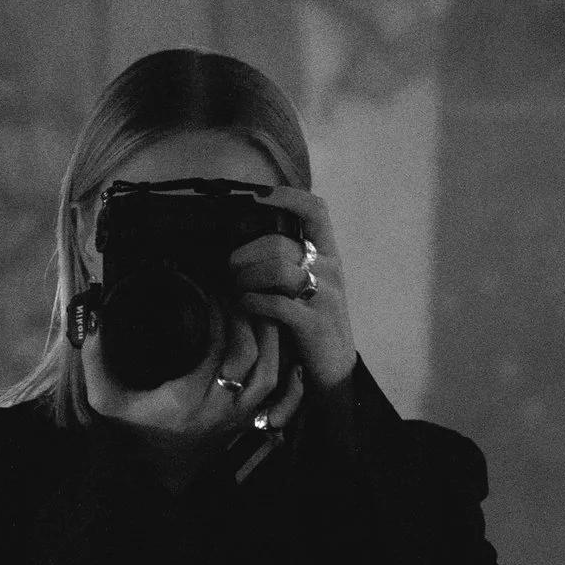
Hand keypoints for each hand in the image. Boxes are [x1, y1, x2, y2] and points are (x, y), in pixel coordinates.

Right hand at [81, 293, 292, 459]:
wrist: (157, 474)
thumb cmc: (133, 431)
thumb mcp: (105, 400)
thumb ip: (95, 361)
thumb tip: (94, 321)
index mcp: (187, 398)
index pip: (217, 347)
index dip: (218, 314)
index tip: (210, 291)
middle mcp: (219, 408)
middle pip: (251, 356)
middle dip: (246, 319)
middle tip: (236, 294)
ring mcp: (239, 417)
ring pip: (270, 372)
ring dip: (267, 338)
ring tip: (256, 309)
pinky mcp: (249, 420)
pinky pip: (277, 391)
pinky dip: (279, 363)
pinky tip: (272, 341)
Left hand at [230, 188, 356, 396]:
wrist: (335, 369)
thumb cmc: (313, 322)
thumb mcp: (309, 285)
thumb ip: (289, 260)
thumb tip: (249, 240)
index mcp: (328, 255)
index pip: (316, 211)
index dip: (288, 197)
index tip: (259, 195)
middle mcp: (329, 270)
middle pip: (280, 242)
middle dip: (246, 253)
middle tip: (229, 268)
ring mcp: (324, 296)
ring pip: (276, 268)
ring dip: (246, 277)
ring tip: (235, 288)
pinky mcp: (313, 323)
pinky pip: (275, 302)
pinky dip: (252, 302)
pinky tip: (245, 306)